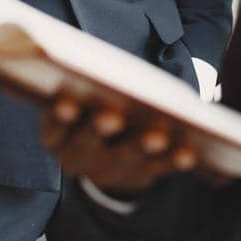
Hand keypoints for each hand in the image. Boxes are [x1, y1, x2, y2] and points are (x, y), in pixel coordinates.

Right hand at [40, 92, 199, 194]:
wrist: (104, 145)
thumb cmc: (94, 101)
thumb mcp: (83, 94)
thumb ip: (86, 82)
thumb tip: (101, 62)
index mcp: (56, 134)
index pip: (53, 128)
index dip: (58, 118)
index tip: (67, 105)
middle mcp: (75, 157)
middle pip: (84, 146)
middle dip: (98, 130)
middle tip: (112, 118)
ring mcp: (104, 172)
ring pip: (122, 160)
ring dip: (140, 148)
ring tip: (158, 136)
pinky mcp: (135, 178)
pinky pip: (155, 170)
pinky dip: (171, 161)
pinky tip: (187, 152)